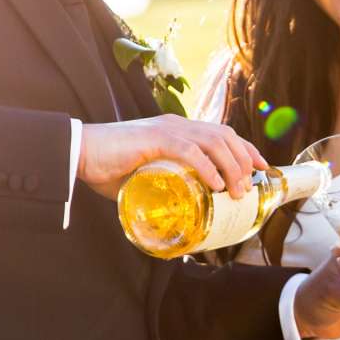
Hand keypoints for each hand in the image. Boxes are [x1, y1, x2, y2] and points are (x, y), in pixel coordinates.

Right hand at [78, 116, 264, 200]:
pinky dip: (207, 167)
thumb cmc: (107, 167)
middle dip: (245, 159)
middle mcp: (177, 125)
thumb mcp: (143, 178)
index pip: (221, 133)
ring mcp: (167, 130)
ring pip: (213, 142)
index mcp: (177, 130)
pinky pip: (189, 151)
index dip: (245, 148)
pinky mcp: (155, 139)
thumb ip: (160, 189)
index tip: (260, 167)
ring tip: (236, 191)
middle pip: (224, 136)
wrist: (79, 153)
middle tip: (253, 184)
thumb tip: (174, 215)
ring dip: (231, 166)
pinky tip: (216, 184)